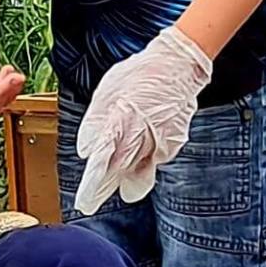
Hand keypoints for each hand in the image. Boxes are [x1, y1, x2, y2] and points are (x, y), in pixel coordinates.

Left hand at [73, 25, 212, 214]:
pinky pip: (153, 159)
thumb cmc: (141, 73)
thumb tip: (86, 148)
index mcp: (124, 117)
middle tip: (90, 201)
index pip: (105, 154)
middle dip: (105, 185)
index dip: (95, 178)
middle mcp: (144, 132)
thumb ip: (96, 119)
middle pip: (121, 169)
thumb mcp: (109, 89)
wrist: (179, 65)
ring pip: (138, 169)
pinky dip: (142, 160)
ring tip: (110, 187)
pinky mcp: (173, 144)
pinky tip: (135, 156)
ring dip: (123, 178)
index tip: (86, 197)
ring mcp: (161, 140)